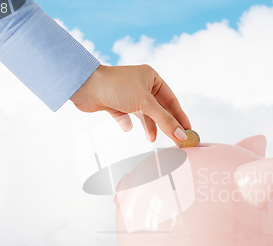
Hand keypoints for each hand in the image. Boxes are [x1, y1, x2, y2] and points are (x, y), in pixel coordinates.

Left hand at [70, 64, 190, 142]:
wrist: (85, 86)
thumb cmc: (116, 86)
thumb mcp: (146, 104)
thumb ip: (165, 121)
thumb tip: (181, 135)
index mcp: (151, 78)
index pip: (171, 100)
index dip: (180, 116)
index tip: (188, 130)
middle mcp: (141, 85)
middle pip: (158, 109)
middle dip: (165, 124)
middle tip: (175, 139)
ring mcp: (128, 95)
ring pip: (143, 114)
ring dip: (148, 126)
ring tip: (151, 138)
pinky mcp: (115, 103)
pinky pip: (126, 116)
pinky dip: (128, 123)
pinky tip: (127, 127)